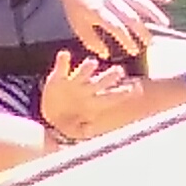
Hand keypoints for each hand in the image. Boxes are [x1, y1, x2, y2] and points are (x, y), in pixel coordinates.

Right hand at [41, 51, 158, 142]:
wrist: (50, 118)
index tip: (135, 89)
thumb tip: (89, 129)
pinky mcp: (58, 78)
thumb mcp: (74, 131)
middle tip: (119, 71)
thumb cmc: (68, 123)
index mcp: (94, 103)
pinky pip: (61, 67)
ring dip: (88, 68)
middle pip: (102, 81)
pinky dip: (62, 61)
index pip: (111, 97)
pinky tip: (64, 55)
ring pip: (83, 72)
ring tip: (92, 63)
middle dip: (110, 76)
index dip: (122, 93)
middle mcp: (87, 90)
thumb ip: (82, 130)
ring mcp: (73, 83)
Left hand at [56, 0, 173, 60]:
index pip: (116, 28)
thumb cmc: (75, 3)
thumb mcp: (78, 24)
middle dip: (142, 30)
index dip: (126, 40)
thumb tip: (106, 54)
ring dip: (153, 13)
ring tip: (165, 24)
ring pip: (140, 1)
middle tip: (151, 44)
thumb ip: (91, 40)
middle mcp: (110, 0)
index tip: (134, 51)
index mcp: (98, 11)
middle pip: (130, 16)